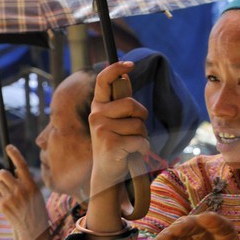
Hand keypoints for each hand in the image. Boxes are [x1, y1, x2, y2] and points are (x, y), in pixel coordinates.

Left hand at [0, 146, 49, 239]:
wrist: (33, 231)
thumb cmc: (36, 211)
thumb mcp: (36, 194)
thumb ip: (25, 182)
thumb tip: (12, 170)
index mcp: (31, 185)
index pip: (21, 165)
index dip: (15, 154)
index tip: (9, 147)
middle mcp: (21, 190)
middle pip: (2, 173)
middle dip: (1, 175)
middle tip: (5, 180)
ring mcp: (11, 198)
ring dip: (1, 188)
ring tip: (10, 198)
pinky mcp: (3, 205)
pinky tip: (6, 204)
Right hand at [86, 61, 148, 236]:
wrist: (107, 175)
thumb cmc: (115, 146)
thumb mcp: (114, 122)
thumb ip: (119, 103)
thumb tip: (125, 76)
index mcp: (98, 107)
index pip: (103, 80)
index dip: (116, 68)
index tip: (129, 64)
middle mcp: (96, 115)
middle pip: (132, 105)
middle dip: (141, 118)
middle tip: (134, 130)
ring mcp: (102, 130)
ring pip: (139, 125)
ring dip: (142, 136)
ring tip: (131, 145)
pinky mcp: (111, 145)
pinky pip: (140, 140)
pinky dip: (143, 149)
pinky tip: (133, 154)